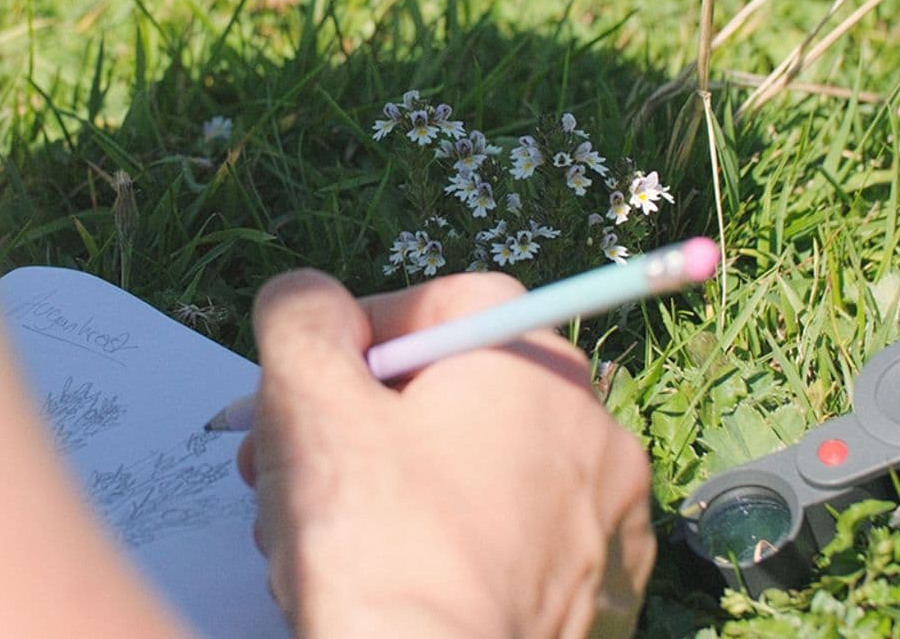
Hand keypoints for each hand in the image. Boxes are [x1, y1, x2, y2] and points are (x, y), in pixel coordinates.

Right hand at [239, 269, 653, 637]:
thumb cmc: (379, 552)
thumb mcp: (309, 406)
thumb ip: (302, 320)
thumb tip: (310, 299)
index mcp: (539, 365)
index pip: (445, 304)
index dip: (360, 337)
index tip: (307, 390)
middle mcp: (595, 432)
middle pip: (460, 393)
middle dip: (365, 423)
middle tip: (291, 469)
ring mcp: (607, 524)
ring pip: (481, 476)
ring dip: (399, 492)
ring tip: (331, 544)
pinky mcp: (601, 601)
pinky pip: (515, 549)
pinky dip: (456, 556)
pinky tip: (397, 588)